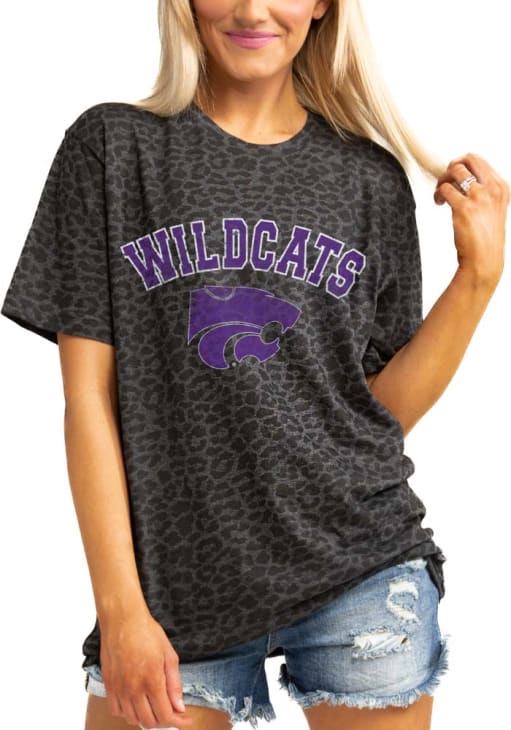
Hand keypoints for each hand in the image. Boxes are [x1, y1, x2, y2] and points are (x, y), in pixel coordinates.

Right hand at [99, 610, 192, 727]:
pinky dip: (128, 712)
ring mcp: (119, 688)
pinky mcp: (108, 684)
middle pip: (149, 721)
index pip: (165, 715)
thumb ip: (175, 684)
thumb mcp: (169, 655)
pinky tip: (136, 702)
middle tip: (172, 711)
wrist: (123, 620)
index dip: (178, 722)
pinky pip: (116, 710)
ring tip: (155, 706)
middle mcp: (133, 688)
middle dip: (164, 721)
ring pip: (132, 719)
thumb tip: (180, 707)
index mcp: (152, 680)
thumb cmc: (148, 632)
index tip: (186, 720)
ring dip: (146, 717)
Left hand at [434, 153, 509, 283]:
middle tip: (446, 179)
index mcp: (501, 188)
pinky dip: (438, 194)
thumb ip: (486, 193)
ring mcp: (478, 197)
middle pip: (468, 159)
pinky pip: (445, 189)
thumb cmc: (487, 238)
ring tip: (441, 193)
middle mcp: (492, 189)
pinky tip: (439, 202)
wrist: (484, 259)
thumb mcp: (494, 209)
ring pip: (454, 170)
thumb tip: (466, 180)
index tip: (455, 174)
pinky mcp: (463, 208)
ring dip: (443, 179)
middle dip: (452, 166)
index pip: (481, 162)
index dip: (463, 164)